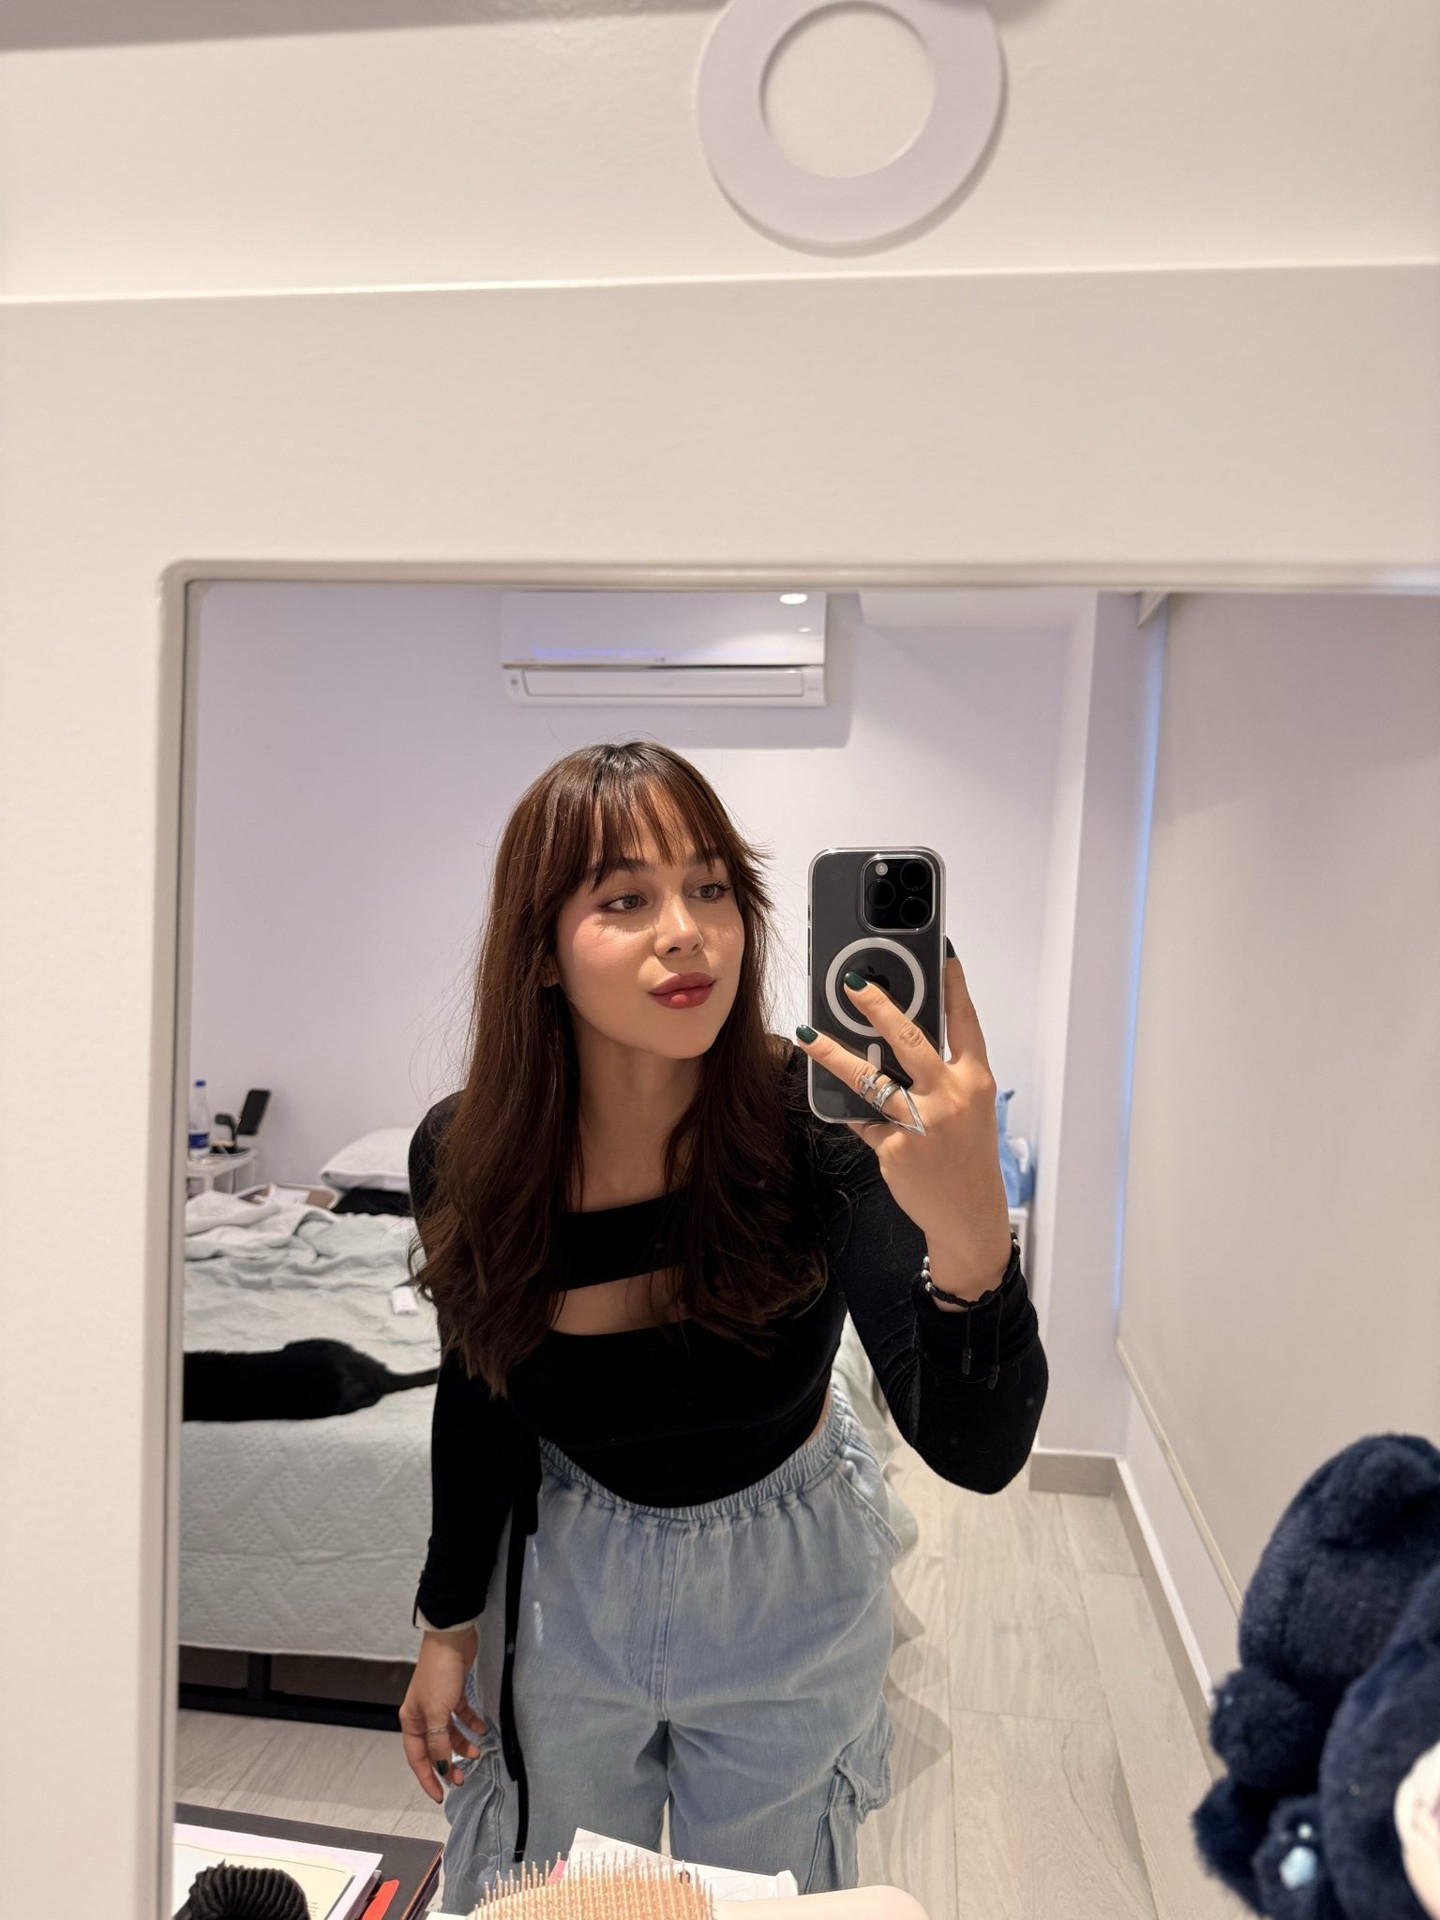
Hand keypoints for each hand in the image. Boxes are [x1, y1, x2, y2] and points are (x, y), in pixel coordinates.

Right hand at [399, 1626, 485, 1803]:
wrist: (451, 1638)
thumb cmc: (439, 1675)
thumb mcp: (436, 1713)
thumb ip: (438, 1742)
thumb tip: (441, 1766)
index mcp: (411, 1720)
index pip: (417, 1757)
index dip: (427, 1778)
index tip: (440, 1796)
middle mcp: (422, 1714)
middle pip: (434, 1747)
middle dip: (447, 1764)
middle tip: (462, 1779)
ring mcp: (438, 1704)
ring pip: (449, 1734)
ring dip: (461, 1745)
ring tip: (476, 1754)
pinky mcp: (454, 1693)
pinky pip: (461, 1716)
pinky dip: (470, 1725)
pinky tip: (482, 1731)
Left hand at [796, 949, 1011, 1293]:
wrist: (969, 1217)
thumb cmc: (968, 1158)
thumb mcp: (969, 1110)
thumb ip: (941, 1076)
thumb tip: (892, 1044)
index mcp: (975, 1080)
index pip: (966, 1022)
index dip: (954, 986)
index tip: (941, 954)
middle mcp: (950, 1096)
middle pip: (910, 1039)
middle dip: (877, 1006)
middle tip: (851, 983)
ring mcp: (922, 1123)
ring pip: (870, 1079)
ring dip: (833, 1054)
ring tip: (807, 1035)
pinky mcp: (896, 1148)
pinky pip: (863, 1119)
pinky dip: (852, 1111)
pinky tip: (836, 1102)